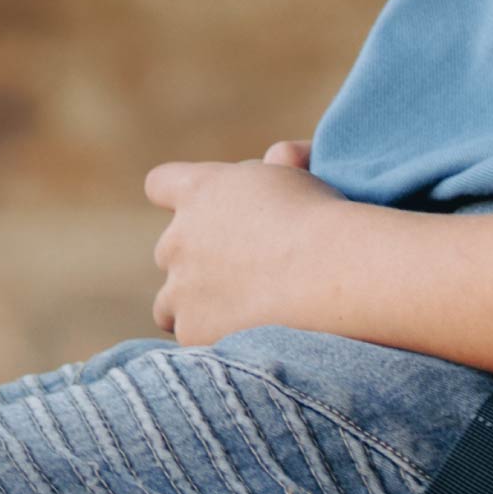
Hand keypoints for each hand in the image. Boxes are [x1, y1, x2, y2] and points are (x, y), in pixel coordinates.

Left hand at [142, 141, 341, 346]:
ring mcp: (180, 287)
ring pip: (168, 302)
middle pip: (170, 249)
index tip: (198, 212)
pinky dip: (212, 340)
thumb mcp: (300, 176)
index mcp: (198, 191)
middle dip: (196, 260)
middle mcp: (178, 238)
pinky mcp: (192, 329)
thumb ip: (280, 164)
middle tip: (244, 274)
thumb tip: (282, 154)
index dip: (176, 197)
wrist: (331, 274)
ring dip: (192, 306)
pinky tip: (247, 339)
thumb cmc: (323, 220)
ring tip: (235, 315)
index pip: (161, 184)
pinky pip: (191, 336)